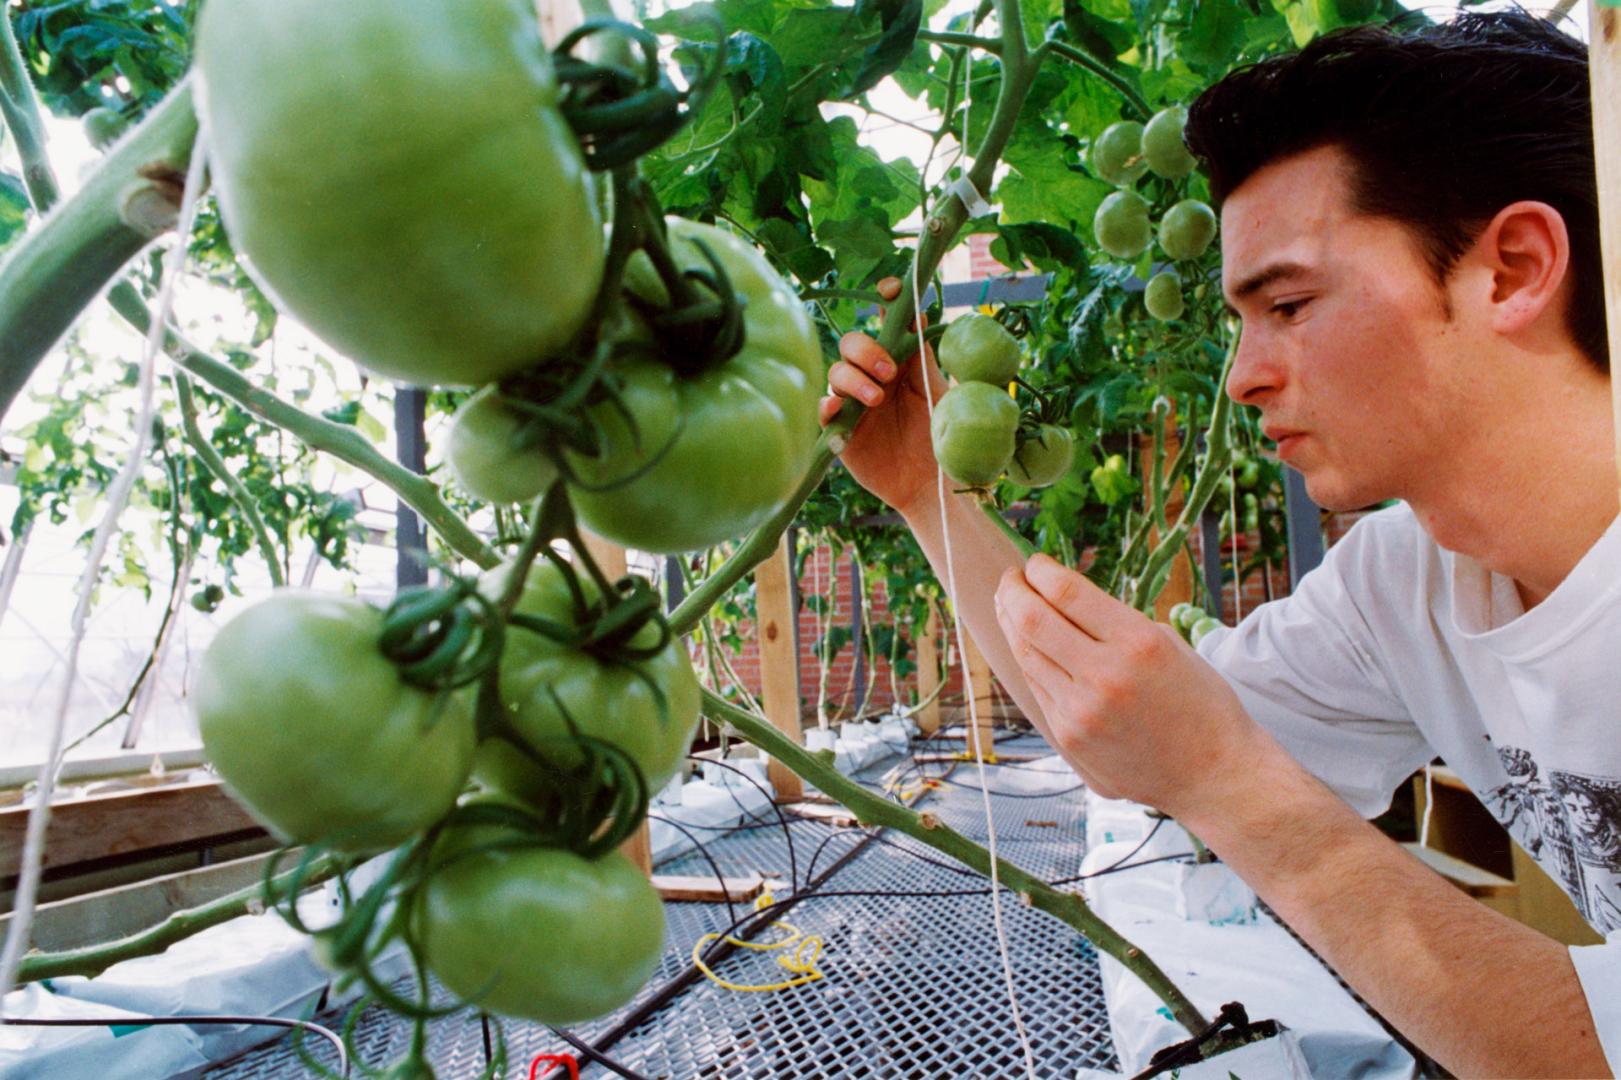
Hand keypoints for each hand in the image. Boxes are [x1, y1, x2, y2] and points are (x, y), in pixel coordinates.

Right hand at [819, 277, 948, 518]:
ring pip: (836, 372)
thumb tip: (917, 317)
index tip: (891, 292)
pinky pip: (821, 408)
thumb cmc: (942, 441)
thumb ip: (926, 358)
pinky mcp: (839, 429)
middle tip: (889, 371)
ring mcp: (853, 402)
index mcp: (901, 362)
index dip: (886, 300)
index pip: (887, 321)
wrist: (932, 486)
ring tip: (876, 400)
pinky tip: (837, 409)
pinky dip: (826, 404)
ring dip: (853, 379)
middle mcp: (873, 376)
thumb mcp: (940, 394)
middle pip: (853, 342)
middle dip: (866, 349)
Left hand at [993, 553, 1263, 817]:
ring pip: (1026, 656)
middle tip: (1010, 579)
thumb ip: (1116, 622)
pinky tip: (1029, 647)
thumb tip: (1062, 599)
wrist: (1213, 775)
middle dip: (1012, 591)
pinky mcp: (1069, 739)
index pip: (1066, 592)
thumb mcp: (1169, 645)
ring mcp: (1081, 713)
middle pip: (1031, 620)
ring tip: (1010, 608)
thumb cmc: (1200, 703)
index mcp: (1137, 644)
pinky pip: (1037, 689)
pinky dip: (1030, 661)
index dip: (1040, 571)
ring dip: (1012, 625)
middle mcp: (1104, 677)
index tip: (1034, 563)